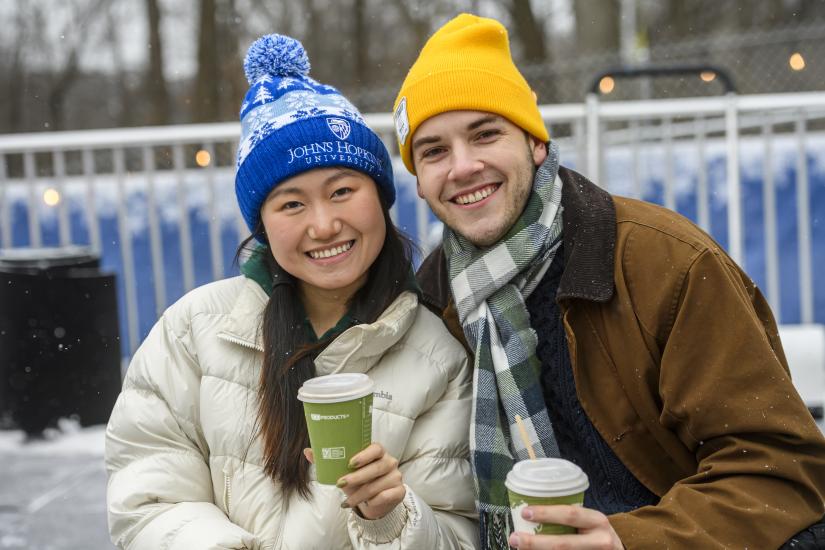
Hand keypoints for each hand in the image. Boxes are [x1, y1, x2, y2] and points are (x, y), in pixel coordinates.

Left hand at [336, 443, 405, 519]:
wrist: (374, 502)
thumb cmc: (360, 483)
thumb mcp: (349, 473)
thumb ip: (337, 465)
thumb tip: (315, 456)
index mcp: (379, 452)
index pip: (376, 448)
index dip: (364, 455)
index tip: (350, 463)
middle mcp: (390, 462)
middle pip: (377, 467)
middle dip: (357, 477)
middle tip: (340, 483)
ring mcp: (396, 476)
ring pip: (378, 485)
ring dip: (360, 495)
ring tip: (347, 501)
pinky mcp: (400, 491)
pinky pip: (385, 496)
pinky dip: (373, 501)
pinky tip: (366, 504)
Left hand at [508, 505, 622, 549]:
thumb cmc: (598, 535)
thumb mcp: (591, 522)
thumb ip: (571, 518)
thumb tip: (531, 514)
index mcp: (597, 521)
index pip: (570, 514)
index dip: (546, 513)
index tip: (525, 512)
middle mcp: (600, 541)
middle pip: (563, 544)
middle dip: (535, 543)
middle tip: (515, 538)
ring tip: (519, 549)